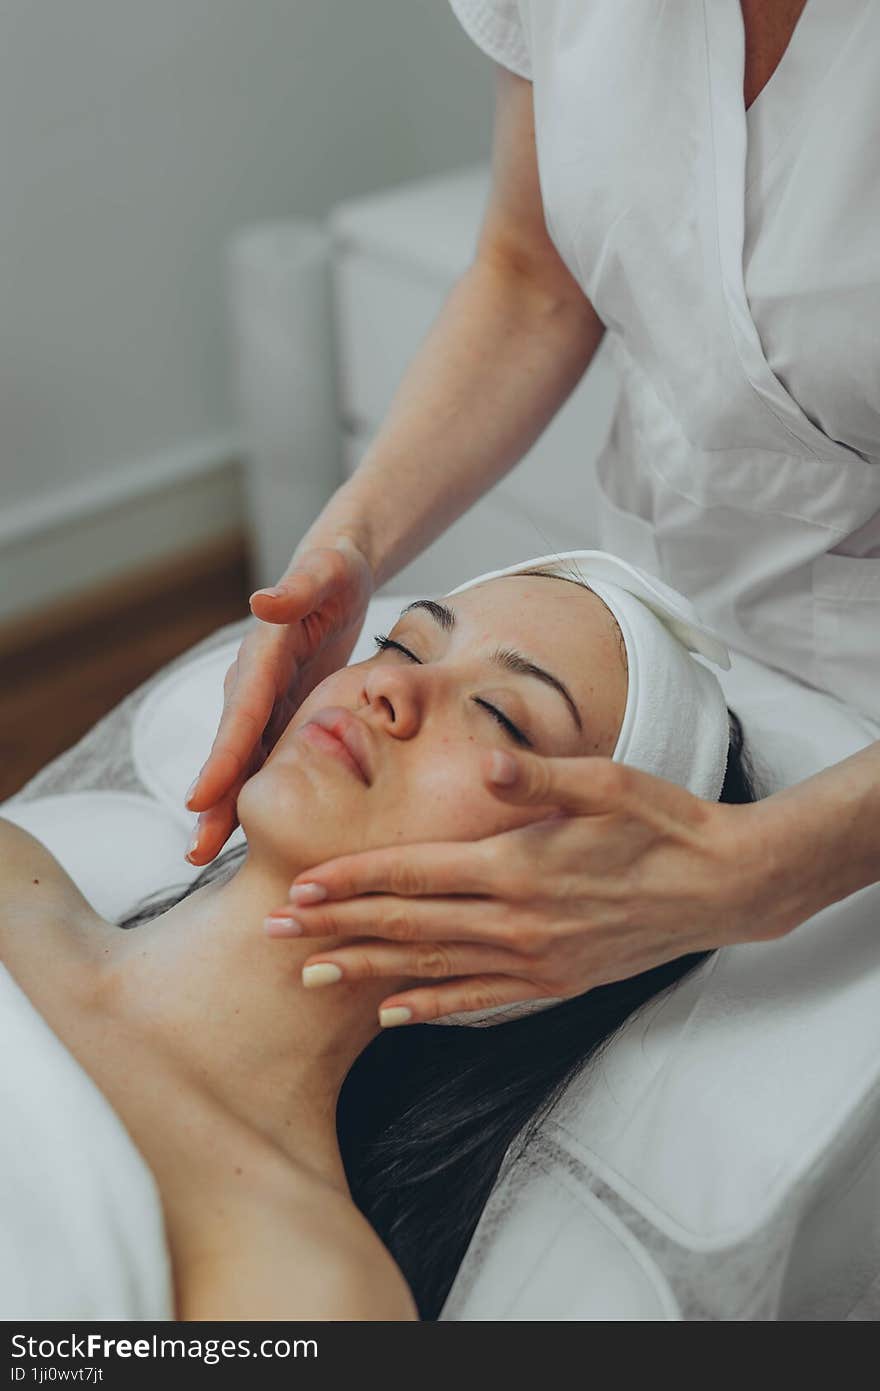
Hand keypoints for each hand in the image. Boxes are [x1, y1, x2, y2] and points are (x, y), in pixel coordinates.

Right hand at [184, 535, 373, 864]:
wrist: (336, 575)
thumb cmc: (336, 572)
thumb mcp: (326, 571)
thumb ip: (298, 586)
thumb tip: (261, 600)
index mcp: (264, 656)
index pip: (242, 712)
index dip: (222, 757)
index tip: (200, 798)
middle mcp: (253, 684)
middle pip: (232, 751)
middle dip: (213, 802)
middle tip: (196, 853)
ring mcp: (263, 703)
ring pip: (242, 764)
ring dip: (224, 810)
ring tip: (205, 858)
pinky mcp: (279, 714)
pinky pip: (264, 761)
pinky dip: (253, 796)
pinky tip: (249, 837)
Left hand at [263, 750, 781, 1024]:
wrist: (723, 886)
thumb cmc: (664, 823)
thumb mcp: (608, 783)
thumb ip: (539, 777)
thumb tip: (486, 769)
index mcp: (520, 866)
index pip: (414, 875)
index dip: (352, 882)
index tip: (298, 889)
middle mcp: (518, 921)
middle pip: (407, 925)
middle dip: (334, 928)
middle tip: (271, 935)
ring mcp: (535, 960)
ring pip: (431, 968)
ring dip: (365, 971)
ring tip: (309, 977)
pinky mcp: (554, 981)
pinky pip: (477, 1001)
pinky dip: (429, 1006)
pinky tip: (389, 1013)